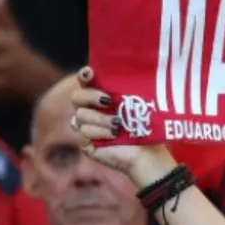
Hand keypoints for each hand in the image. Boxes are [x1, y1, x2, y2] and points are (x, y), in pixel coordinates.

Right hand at [70, 67, 175, 185]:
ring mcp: (88, 128)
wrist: (149, 154)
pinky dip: (99, 133)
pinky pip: (83, 132)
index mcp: (103, 98)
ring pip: (80, 115)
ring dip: (100, 119)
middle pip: (76, 97)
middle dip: (90, 96)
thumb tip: (126, 70)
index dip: (84, 76)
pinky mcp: (86, 143)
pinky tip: (114, 136)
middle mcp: (92, 111)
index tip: (90, 73)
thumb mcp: (138, 105)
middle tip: (108, 101)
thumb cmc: (146, 129)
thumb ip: (126, 89)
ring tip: (118, 125)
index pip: (86, 82)